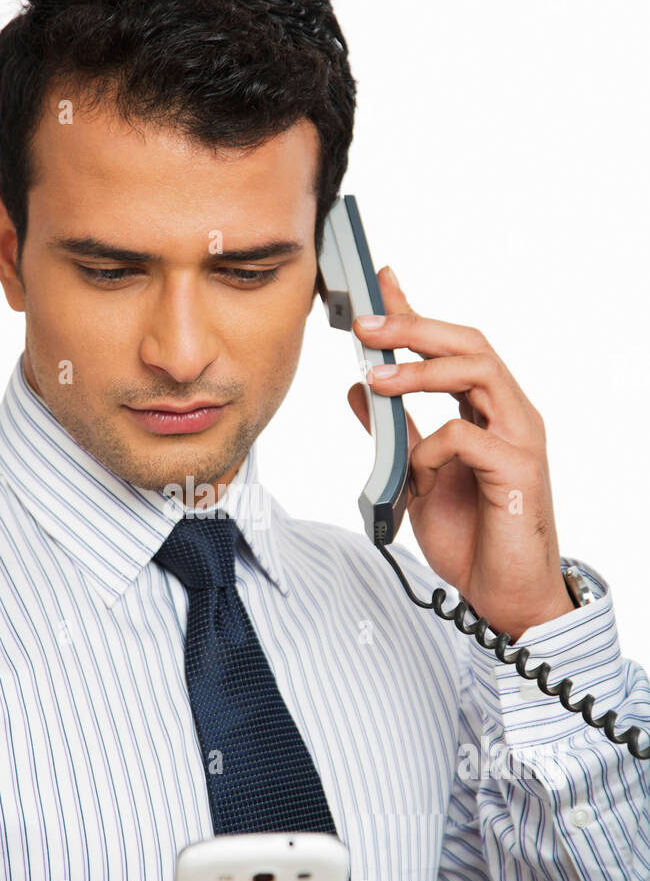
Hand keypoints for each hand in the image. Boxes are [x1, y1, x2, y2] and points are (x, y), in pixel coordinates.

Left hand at [347, 267, 574, 639]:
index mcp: (487, 412)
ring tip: (378, 377)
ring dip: (423, 369)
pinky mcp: (519, 471)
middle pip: (470, 344)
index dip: (416, 312)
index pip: (453, 346)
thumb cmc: (474, 537)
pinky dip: (433, 446)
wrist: (505, 597)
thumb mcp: (419, 478)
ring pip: (479, 372)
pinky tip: (419, 471)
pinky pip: (469, 436)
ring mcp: (520, 440)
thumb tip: (360, 389)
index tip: (380, 283)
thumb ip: (396, 432)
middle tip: (367, 324)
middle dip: (416, 326)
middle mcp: (511, 415)